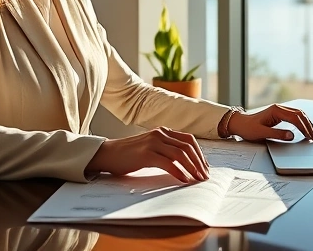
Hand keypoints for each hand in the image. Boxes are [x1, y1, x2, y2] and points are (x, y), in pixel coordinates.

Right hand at [85, 127, 209, 182]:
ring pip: (180, 154)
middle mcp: (160, 134)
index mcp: (163, 131)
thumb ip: (166, 150)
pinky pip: (168, 163)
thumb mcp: (151, 148)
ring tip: (197, 179)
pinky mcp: (146, 154)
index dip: (200, 154)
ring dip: (192, 168)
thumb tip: (186, 164)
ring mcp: (153, 142)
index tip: (205, 167)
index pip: (189, 140)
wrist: (107, 154)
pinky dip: (178, 172)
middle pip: (188, 146)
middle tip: (204, 176)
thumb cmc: (129, 155)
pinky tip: (183, 180)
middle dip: (199, 162)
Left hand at [227, 104, 312, 141]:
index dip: (304, 128)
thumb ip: (277, 134)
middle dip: (309, 126)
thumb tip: (292, 136)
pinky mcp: (280, 115)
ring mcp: (280, 110)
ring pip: (299, 114)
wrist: (239, 124)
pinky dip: (303, 123)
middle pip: (300, 114)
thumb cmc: (248, 128)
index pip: (295, 118)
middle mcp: (279, 108)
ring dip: (308, 124)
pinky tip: (307, 130)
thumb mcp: (261, 133)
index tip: (310, 136)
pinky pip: (295, 117)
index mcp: (276, 111)